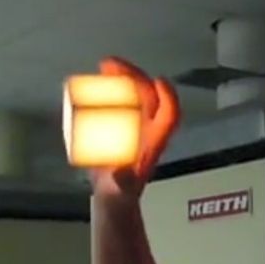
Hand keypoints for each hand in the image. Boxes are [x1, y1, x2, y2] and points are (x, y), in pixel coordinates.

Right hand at [89, 57, 179, 204]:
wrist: (111, 198)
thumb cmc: (119, 195)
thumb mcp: (120, 189)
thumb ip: (121, 181)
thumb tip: (120, 170)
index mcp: (152, 142)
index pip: (169, 116)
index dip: (168, 97)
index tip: (157, 80)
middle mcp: (146, 130)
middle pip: (148, 97)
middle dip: (133, 77)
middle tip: (110, 65)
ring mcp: (133, 126)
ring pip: (133, 96)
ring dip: (122, 79)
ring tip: (104, 67)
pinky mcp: (119, 127)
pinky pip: (118, 102)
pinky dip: (108, 89)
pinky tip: (95, 81)